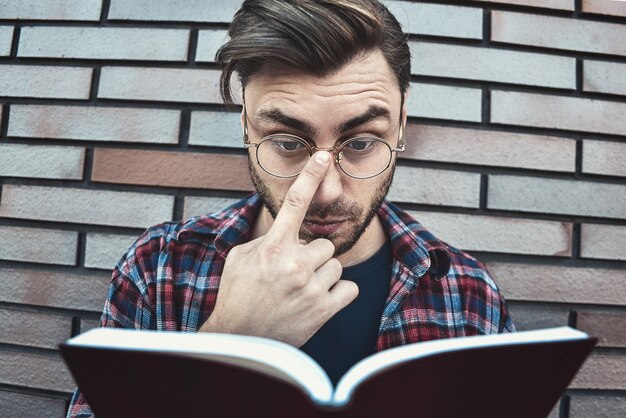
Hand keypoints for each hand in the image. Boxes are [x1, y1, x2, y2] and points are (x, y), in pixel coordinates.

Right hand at [199, 151, 358, 346]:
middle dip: (311, 257)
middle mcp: (294, 264)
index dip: (309, 176)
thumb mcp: (241, 258)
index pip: (294, 203)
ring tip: (300, 290)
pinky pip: (349, 288)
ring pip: (335, 266)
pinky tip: (317, 300)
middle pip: (322, 245)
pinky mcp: (324, 310)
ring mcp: (311, 288)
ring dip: (322, 275)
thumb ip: (267, 240)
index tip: (321, 156)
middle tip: (292, 274)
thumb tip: (289, 231)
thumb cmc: (237, 294)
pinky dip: (338, 293)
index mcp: (272, 247)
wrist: (241, 339)